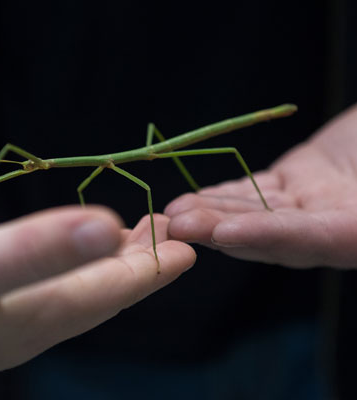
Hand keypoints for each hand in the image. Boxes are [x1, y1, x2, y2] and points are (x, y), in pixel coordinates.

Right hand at [0, 206, 194, 398]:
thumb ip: (36, 251)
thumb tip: (109, 225)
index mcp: (41, 317)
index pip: (114, 291)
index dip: (153, 269)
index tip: (189, 246)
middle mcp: (34, 323)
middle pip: (103, 289)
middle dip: (139, 261)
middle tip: (170, 231)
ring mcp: (8, 320)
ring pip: (77, 287)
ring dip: (107, 262)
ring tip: (130, 236)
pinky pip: (47, 286)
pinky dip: (70, 265)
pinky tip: (68, 254)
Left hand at [165, 104, 356, 268]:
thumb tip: (316, 218)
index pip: (316, 239)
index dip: (271, 238)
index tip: (226, 234)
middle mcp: (336, 225)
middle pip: (273, 234)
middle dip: (223, 230)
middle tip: (178, 224)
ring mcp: (315, 203)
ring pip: (257, 211)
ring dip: (214, 212)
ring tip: (175, 210)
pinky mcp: (300, 180)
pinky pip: (258, 189)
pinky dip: (226, 192)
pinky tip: (196, 196)